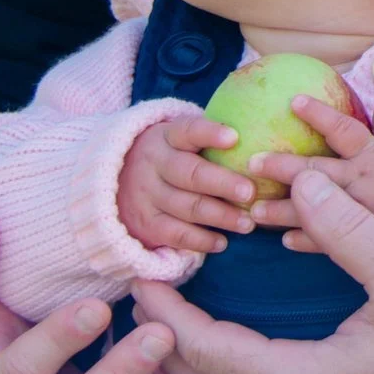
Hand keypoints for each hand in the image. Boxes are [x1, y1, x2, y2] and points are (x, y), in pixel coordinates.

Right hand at [119, 117, 260, 253]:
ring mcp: (147, 195)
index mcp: (166, 137)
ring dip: (220, 216)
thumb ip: (208, 138)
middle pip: (191, 174)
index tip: (234, 137)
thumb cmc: (168, 157)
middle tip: (250, 193)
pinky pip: (175, 234)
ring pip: (187, 206)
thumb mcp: (177, 139)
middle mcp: (154, 164)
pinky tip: (222, 242)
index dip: (210, 133)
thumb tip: (260, 139)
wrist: (113, 182)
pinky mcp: (146, 223)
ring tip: (248, 223)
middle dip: (223, 184)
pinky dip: (201, 240)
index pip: (188, 130)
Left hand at [247, 96, 373, 263]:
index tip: (293, 100)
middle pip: (315, 170)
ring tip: (252, 209)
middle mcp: (361, 180)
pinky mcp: (366, 238)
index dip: (318, 113)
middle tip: (252, 161)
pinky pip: (330, 243)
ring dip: (281, 209)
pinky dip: (307, 242)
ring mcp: (360, 211)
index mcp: (373, 152)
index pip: (342, 127)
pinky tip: (284, 242)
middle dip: (282, 165)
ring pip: (313, 209)